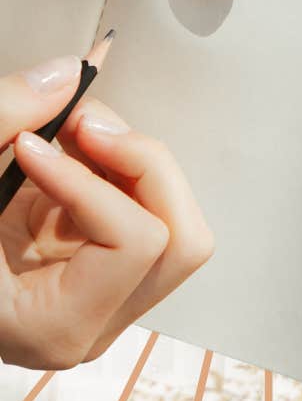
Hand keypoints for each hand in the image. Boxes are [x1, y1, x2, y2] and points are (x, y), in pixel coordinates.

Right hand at [0, 57, 212, 368]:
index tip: (29, 146)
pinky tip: (66, 147)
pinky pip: (143, 209)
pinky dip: (114, 167)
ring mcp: (103, 298)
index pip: (137, 243)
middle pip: (183, 240)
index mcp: (54, 327)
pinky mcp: (98, 266)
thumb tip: (66, 73)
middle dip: (143, 167)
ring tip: (68, 131)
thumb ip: (0, 120)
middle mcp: (93, 324)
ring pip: (176, 223)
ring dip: (131, 163)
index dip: (92, 181)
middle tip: (79, 124)